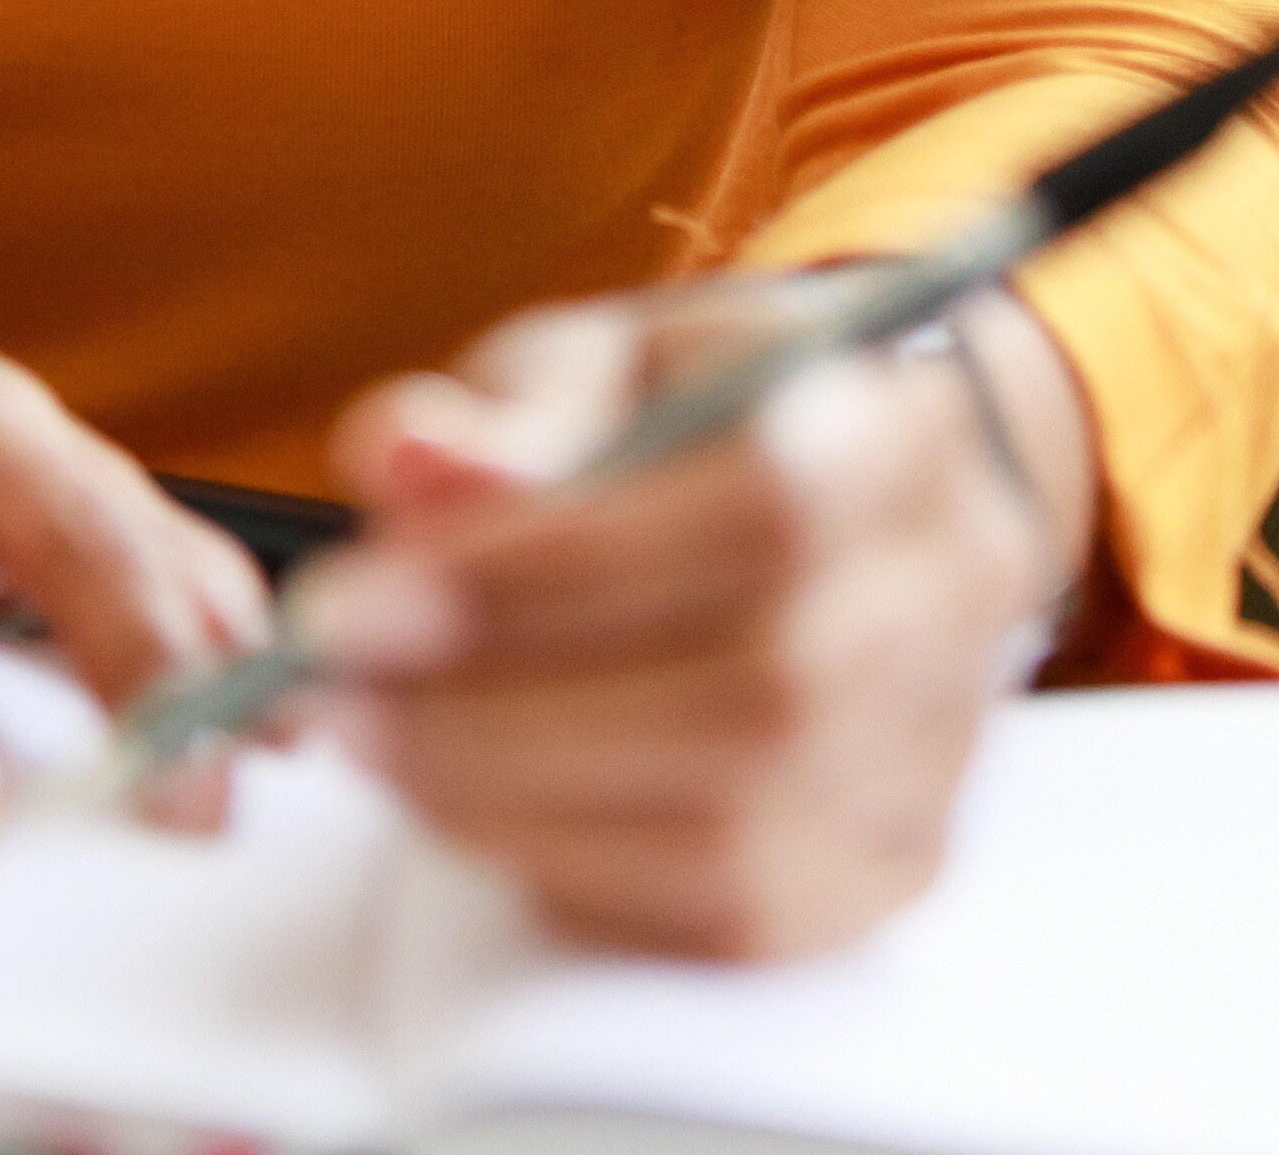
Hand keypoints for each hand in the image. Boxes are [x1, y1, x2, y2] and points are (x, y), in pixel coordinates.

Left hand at [297, 282, 1093, 956]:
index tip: (351, 603)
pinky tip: (478, 803)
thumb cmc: (698, 416)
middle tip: (333, 695)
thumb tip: (415, 466)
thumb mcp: (600, 361)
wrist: (847, 497)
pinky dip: (576, 870)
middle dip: (497, 713)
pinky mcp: (893, 863)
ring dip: (513, 802)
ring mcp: (936, 749)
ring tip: (380, 743)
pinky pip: (730, 917)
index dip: (540, 569)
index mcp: (890, 432)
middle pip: (747, 696)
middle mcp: (945, 598)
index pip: (754, 513)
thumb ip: (509, 411)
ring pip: (733, 829)